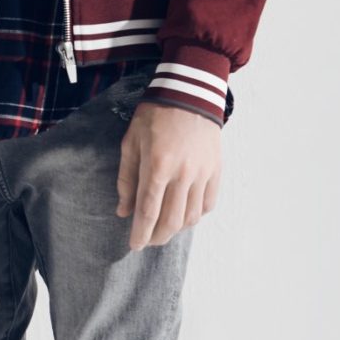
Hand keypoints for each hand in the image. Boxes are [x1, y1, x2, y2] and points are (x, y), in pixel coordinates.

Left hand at [115, 101, 221, 248]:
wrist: (189, 94)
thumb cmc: (154, 116)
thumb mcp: (131, 142)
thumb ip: (126, 179)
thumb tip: (124, 211)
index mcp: (157, 165)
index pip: (148, 211)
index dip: (140, 233)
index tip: (134, 246)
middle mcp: (182, 173)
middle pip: (171, 221)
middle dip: (158, 237)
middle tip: (148, 241)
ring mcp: (202, 173)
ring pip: (191, 217)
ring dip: (176, 229)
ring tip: (164, 228)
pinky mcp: (215, 170)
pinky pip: (208, 204)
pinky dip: (196, 215)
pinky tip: (184, 214)